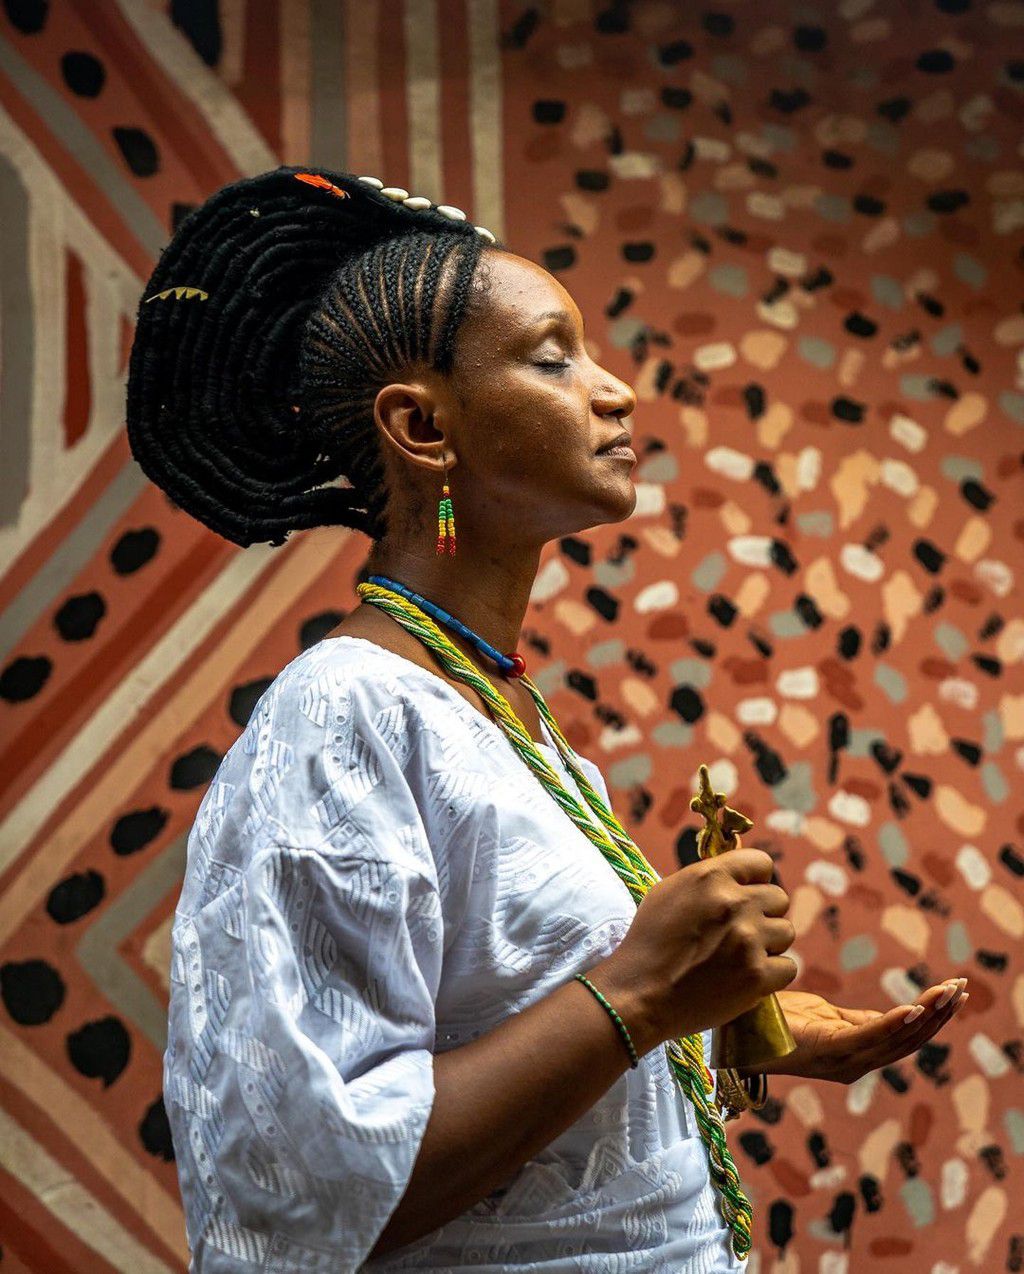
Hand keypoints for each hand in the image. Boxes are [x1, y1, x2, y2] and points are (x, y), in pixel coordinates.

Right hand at [595, 847, 796, 1053]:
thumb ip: (708, 880)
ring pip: (786, 933)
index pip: (761, 863)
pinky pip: (788, 967)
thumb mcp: (669, 892)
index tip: (747, 895)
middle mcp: (735, 903)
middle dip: (763, 913)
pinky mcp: (757, 976)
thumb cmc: (649, 941)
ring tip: (740, 956)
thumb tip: (737, 876)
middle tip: (740, 932)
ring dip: (768, 944)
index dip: (755, 880)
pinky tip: (747, 976)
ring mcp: (749, 940)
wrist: (641, 993)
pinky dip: (772, 974)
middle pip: (779, 899)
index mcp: (712, 878)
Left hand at [737, 978, 968, 1084]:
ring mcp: (841, 1060)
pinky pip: (868, 1037)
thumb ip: (853, 1020)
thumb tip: (889, 1016)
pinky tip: (914, 1008)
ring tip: (948, 993)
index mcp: (853, 1054)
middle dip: (937, 1015)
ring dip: (925, 1015)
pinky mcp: (826, 1050)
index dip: (931, 1016)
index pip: (903, 1036)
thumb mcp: (821, 1015)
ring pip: (895, 1039)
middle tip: (961, 988)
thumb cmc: (773, 1019)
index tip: (953, 991)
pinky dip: (894, 1023)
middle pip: (907, 1040)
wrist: (732, 1027)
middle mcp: (852, 1063)